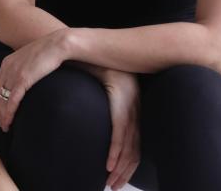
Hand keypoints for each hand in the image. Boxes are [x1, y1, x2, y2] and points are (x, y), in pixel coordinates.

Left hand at [0, 29, 67, 131]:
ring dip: (2, 114)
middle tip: (2, 123)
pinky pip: (12, 99)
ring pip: (3, 98)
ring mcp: (14, 73)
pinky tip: (9, 120)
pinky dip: (9, 111)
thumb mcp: (30, 59)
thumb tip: (27, 79)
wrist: (57, 44)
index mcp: (7, 62)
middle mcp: (7, 67)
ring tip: (5, 126)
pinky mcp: (23, 79)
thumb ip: (24, 68)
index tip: (0, 112)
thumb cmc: (48, 53)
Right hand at [99, 69, 140, 189]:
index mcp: (131, 106)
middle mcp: (134, 106)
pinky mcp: (120, 97)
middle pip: (136, 149)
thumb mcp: (98, 90)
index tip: (115, 178)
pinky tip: (107, 165)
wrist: (84, 44)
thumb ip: (100, 105)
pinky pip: (120, 131)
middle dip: (125, 171)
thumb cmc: (88, 66)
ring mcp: (129, 102)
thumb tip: (92, 121)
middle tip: (113, 186)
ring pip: (130, 145)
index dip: (128, 165)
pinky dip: (115, 151)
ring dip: (120, 167)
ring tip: (109, 181)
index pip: (135, 144)